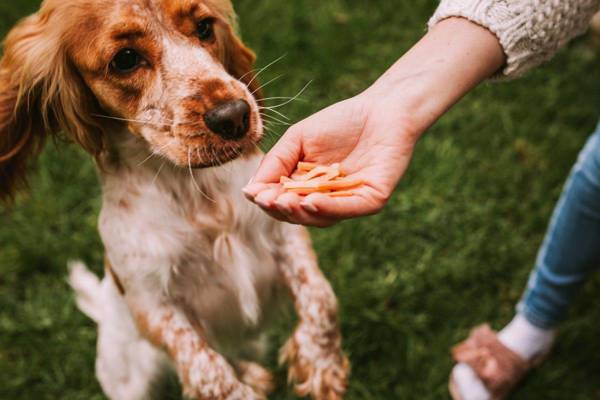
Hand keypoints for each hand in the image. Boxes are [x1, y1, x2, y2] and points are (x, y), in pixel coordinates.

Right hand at [243, 92, 419, 226]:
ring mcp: (349, 202)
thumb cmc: (341, 121)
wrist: (383, 108)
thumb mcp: (298, 139)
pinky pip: (347, 209)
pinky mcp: (371, 200)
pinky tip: (311, 201)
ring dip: (301, 212)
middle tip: (269, 200)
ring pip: (321, 218)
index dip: (268, 200)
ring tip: (285, 202)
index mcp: (308, 186)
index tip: (254, 194)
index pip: (282, 201)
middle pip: (299, 214)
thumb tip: (250, 191)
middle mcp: (327, 199)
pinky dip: (328, 208)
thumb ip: (275, 163)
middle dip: (282, 209)